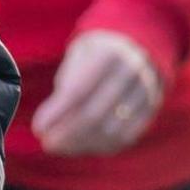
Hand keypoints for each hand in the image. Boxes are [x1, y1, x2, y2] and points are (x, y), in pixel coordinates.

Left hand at [34, 31, 165, 156]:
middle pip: (94, 114)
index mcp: (108, 53)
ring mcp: (146, 90)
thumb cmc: (96, 54)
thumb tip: (48, 124)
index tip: (38, 128)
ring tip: (61, 146)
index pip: (78, 90)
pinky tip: (82, 146)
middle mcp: (132, 71)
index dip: (56, 113)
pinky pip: (126, 136)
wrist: (137, 43)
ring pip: (111, 130)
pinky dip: (101, 146)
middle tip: (47, 143)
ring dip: (82, 144)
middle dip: (66, 134)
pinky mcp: (152, 107)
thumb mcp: (78, 56)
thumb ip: (66, 86)